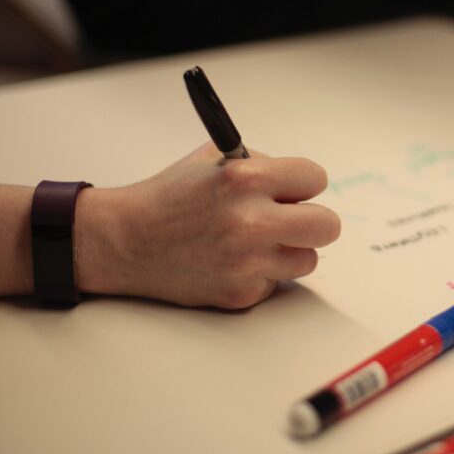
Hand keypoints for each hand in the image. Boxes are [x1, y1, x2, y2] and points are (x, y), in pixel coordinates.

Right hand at [76, 144, 340, 308]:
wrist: (125, 241)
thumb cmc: (168, 198)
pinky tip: (232, 261)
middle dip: (313, 220)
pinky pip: (277, 282)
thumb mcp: (213, 160)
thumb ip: (261, 165)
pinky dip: (262, 273)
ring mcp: (247, 262)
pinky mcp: (241, 293)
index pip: (316, 178)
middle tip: (293, 219)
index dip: (304, 183)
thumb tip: (301, 182)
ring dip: (289, 249)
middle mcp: (250, 221)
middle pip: (328, 225)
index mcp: (245, 178)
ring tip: (256, 241)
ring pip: (308, 258)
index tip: (294, 188)